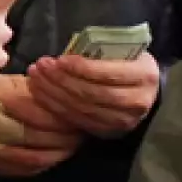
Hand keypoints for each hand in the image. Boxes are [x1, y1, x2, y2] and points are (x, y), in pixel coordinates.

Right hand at [0, 77, 82, 177]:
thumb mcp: (6, 84)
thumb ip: (34, 92)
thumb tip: (67, 102)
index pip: (37, 114)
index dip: (62, 117)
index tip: (80, 116)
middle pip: (38, 138)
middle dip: (65, 137)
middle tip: (83, 133)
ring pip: (35, 158)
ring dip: (59, 153)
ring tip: (74, 145)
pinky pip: (25, 170)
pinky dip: (44, 164)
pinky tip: (55, 156)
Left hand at [26, 52, 160, 137]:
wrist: (145, 90)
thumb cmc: (128, 61)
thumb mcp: (122, 49)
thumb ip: (101, 50)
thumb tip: (67, 50)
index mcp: (144, 75)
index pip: (108, 74)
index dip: (81, 68)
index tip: (59, 59)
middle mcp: (137, 101)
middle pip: (92, 94)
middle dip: (61, 80)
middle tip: (40, 66)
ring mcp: (123, 121)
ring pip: (82, 109)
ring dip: (54, 93)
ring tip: (36, 78)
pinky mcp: (108, 132)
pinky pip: (78, 121)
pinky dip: (56, 107)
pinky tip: (42, 94)